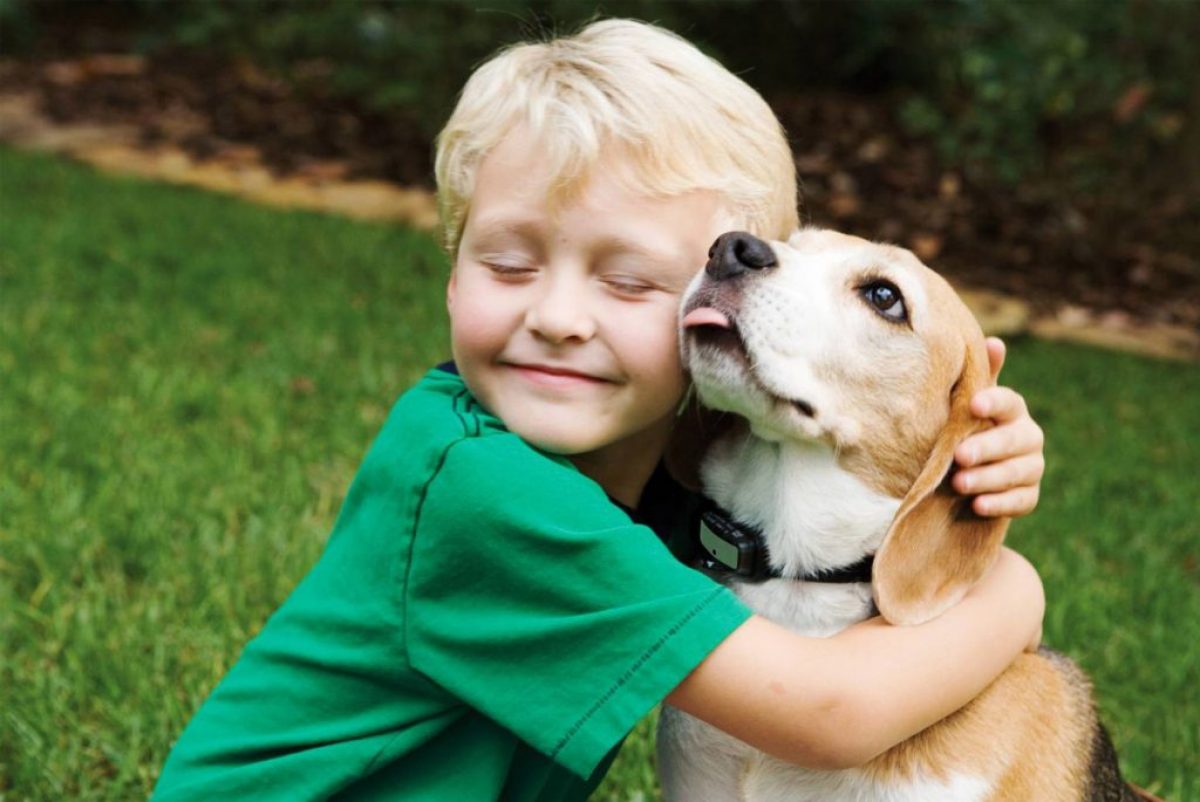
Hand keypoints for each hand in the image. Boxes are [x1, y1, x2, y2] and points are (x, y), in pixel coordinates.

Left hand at [953, 338, 1044, 517]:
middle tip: (959, 455)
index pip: (1009, 402)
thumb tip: (994, 341)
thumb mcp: (968, 405)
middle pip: (1014, 440)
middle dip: (987, 448)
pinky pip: (1020, 501)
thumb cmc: (966, 428)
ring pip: (1017, 473)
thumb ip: (978, 378)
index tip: (974, 404)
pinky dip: (999, 504)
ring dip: (988, 478)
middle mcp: (1028, 436)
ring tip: (959, 483)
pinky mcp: (1028, 496)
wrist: (968, 473)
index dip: (993, 402)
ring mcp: (1031, 467)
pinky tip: (978, 505)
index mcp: (1012, 410)